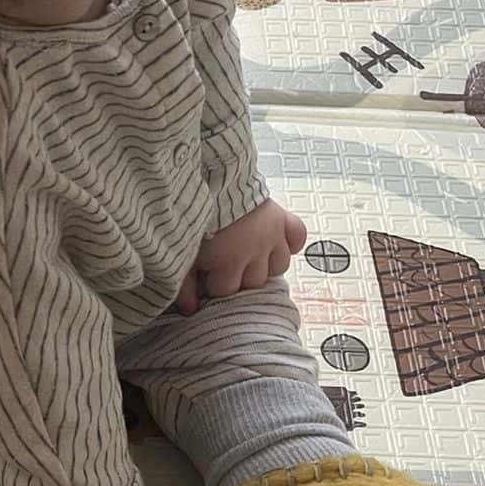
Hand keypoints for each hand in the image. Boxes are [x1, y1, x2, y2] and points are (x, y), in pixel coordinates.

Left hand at [176, 199, 306, 310]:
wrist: (213, 175)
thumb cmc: (197, 215)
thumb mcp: (186, 252)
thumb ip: (185, 284)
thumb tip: (190, 310)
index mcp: (230, 261)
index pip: (226, 290)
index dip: (213, 283)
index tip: (206, 272)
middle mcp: (257, 251)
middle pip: (254, 281)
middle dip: (238, 276)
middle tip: (225, 263)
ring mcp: (273, 235)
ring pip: (279, 266)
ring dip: (264, 263)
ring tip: (249, 255)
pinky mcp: (283, 218)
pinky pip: (298, 236)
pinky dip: (292, 242)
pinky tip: (278, 243)